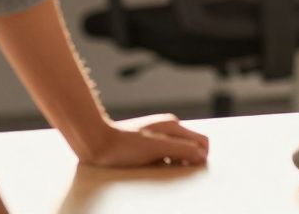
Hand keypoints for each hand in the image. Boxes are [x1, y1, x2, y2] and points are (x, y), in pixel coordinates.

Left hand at [78, 114, 209, 166]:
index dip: (202, 157)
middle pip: (192, 147)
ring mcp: (159, 135)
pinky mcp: (149, 143)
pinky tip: (151, 167)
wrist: (96, 143)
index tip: (191, 171)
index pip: (202, 141)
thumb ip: (182, 149)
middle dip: (188, 160)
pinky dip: (164, 163)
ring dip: (175, 163)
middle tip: (171, 171)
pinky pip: (166, 155)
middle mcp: (169, 127)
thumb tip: (202, 155)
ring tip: (158, 169)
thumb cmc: (123, 146)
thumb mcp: (156, 149)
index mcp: (174, 125)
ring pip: (179, 152)